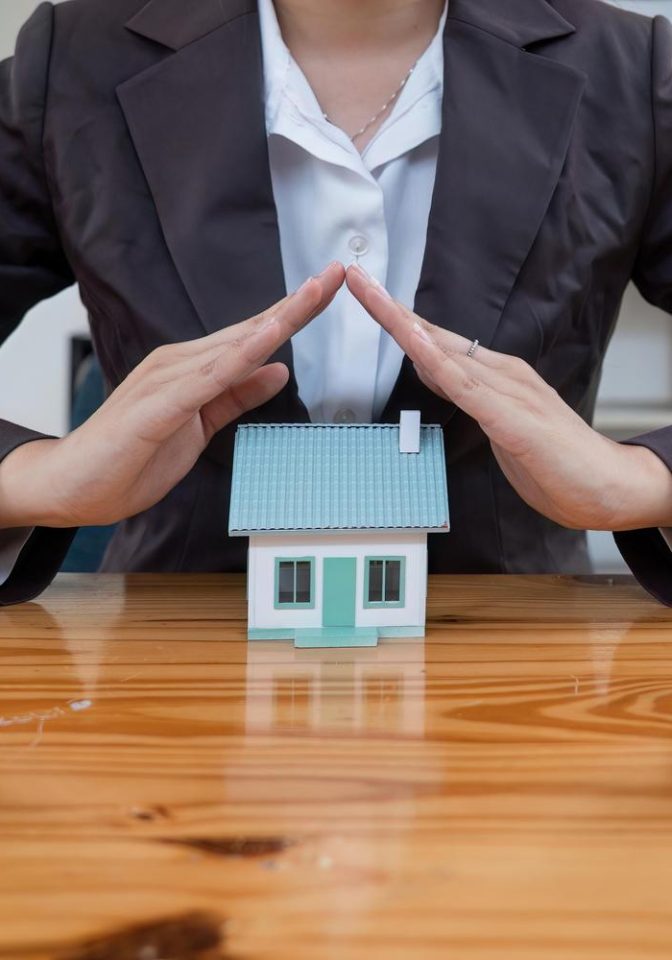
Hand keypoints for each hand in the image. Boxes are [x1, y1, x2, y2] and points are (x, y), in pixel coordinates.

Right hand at [0, 262, 345, 527]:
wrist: (73, 485)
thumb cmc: (130, 457)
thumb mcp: (200, 427)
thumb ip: (236, 397)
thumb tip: (278, 370)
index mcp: (193, 369)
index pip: (254, 337)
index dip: (294, 313)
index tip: (330, 291)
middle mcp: (182, 363)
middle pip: (251, 329)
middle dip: (298, 303)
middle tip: (337, 273)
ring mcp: (168, 380)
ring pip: (235, 345)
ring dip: (278, 318)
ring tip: (315, 292)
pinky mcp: (159, 405)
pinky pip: (208, 378)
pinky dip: (241, 356)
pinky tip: (269, 338)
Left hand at [347, 264, 671, 531]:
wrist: (608, 486)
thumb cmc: (558, 462)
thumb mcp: (502, 426)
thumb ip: (472, 399)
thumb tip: (439, 378)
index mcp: (495, 377)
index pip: (436, 344)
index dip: (399, 321)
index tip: (367, 298)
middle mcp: (499, 373)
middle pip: (433, 336)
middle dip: (389, 308)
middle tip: (355, 278)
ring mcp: (507, 392)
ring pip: (442, 352)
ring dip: (402, 323)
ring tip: (371, 295)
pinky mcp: (512, 419)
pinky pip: (466, 385)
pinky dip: (436, 361)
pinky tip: (413, 341)